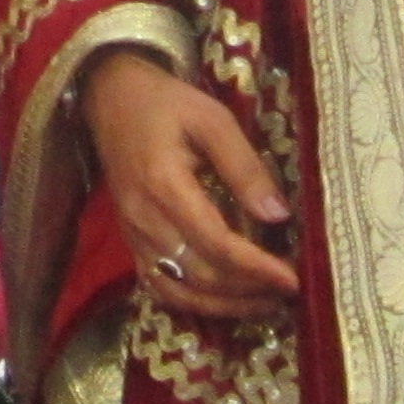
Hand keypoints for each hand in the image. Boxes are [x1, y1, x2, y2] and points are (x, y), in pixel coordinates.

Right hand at [81, 47, 299, 321]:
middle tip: (288, 292)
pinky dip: (192, 303)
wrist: (110, 98)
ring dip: (224, 305)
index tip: (293, 279)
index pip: (215, 243)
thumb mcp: (212, 119)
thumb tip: (278, 215)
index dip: (256, 267)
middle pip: (200, 274)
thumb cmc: (166, 103)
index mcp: (164, 185)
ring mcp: (133, 233)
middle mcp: (143, 218)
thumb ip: (244, 167)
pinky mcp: (130, 238)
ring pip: (179, 289)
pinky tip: (222, 301)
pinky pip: (159, 285)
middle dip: (248, 290)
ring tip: (264, 304)